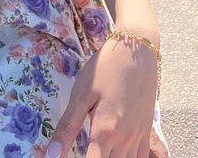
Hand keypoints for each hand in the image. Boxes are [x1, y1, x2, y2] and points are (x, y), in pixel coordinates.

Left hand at [43, 34, 160, 156]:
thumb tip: (50, 155)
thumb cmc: (105, 69)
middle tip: (84, 150)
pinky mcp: (147, 131)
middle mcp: (124, 140)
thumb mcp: (81, 94)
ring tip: (99, 150)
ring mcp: (138, 137)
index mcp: (104, 132)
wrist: (137, 50)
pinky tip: (117, 154)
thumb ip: (67, 128)